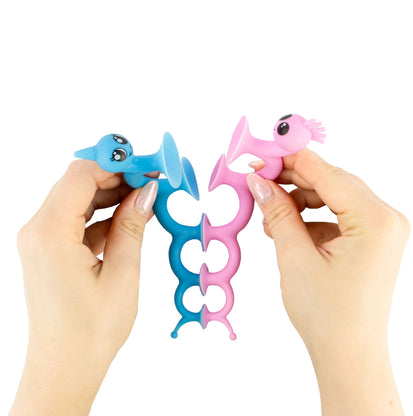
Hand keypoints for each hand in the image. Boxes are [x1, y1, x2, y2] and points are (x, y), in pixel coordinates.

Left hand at [10, 160, 158, 415]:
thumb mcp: (122, 273)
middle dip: (118, 177)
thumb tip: (147, 192)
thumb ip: (133, 225)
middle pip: (78, 184)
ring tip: (147, 199)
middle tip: (154, 181)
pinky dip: (105, 217)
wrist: (66, 367)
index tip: (148, 165)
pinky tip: (131, 221)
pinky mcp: (51, 250)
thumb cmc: (90, 331)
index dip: (118, 164)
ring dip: (113, 196)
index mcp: (49, 233)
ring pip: (80, 200)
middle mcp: (38, 231)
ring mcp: (42, 240)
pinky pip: (79, 221)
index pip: (81, 175)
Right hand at [247, 149, 409, 415]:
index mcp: (375, 220)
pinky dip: (309, 216)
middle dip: (291, 179)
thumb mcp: (294, 257)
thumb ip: (277, 213)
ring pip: (332, 196)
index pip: (327, 173)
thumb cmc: (328, 316)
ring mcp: (380, 229)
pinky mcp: (370, 240)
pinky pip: (336, 214)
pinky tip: (286, 227)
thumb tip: (259, 182)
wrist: (348, 354)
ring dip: (298, 199)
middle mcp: (385, 219)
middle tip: (258, 178)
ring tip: (268, 210)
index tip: (261, 153)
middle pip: (331, 181)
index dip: (289, 159)